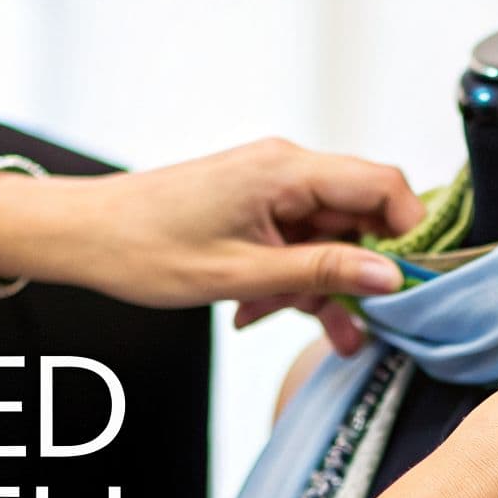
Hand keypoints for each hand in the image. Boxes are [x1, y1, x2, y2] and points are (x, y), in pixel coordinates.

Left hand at [0, 138, 424, 354]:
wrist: (83, 237)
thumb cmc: (145, 248)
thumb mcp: (242, 273)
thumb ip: (322, 273)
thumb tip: (391, 275)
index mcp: (287, 170)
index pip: (384, 184)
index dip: (411, 233)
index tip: (414, 284)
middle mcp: (287, 169)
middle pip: (362, 216)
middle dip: (362, 274)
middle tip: (361, 324)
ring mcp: (271, 188)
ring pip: (330, 237)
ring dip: (322, 285)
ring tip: (307, 328)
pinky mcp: (256, 207)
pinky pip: (298, 242)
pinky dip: (293, 279)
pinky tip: (265, 311)